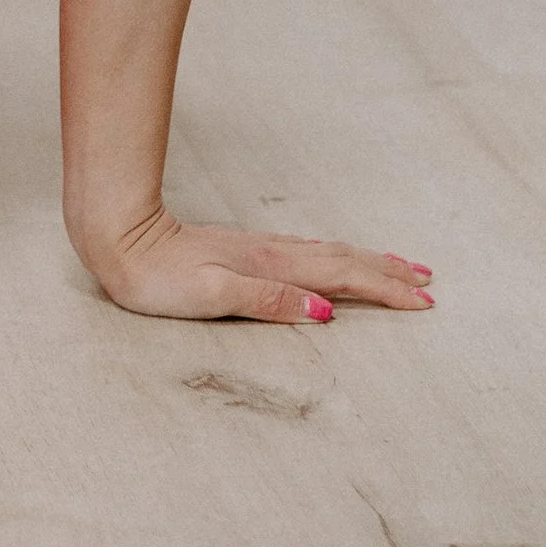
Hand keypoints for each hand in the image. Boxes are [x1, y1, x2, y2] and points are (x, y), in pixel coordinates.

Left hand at [83, 204, 433, 324]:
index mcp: (270, 267)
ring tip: (396, 265)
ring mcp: (257, 250)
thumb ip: (268, 300)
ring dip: (366, 260)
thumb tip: (325, 310)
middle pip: (342, 260)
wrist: (116, 236)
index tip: (424, 301)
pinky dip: (333, 257)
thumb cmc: (156, 275)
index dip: (384, 289)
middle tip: (428, 281)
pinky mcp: (243, 252)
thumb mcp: (211, 294)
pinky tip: (333, 262)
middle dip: (387, 272)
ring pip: (326, 253)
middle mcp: (270, 254)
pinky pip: (306, 252)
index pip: (341, 278)